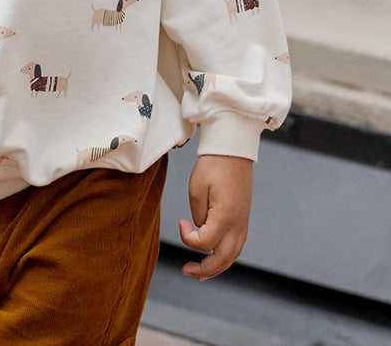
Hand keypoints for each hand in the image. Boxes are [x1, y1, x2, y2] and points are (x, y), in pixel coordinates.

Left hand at [178, 154, 252, 280]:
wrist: (232, 149)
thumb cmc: (213, 165)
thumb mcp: (197, 188)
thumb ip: (197, 214)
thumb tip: (200, 227)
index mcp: (226, 217)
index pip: (205, 243)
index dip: (188, 238)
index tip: (181, 222)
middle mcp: (239, 224)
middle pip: (224, 259)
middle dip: (205, 270)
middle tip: (187, 272)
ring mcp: (243, 222)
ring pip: (233, 255)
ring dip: (217, 266)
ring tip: (201, 273)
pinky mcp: (243, 217)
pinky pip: (236, 244)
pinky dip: (225, 255)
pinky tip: (214, 256)